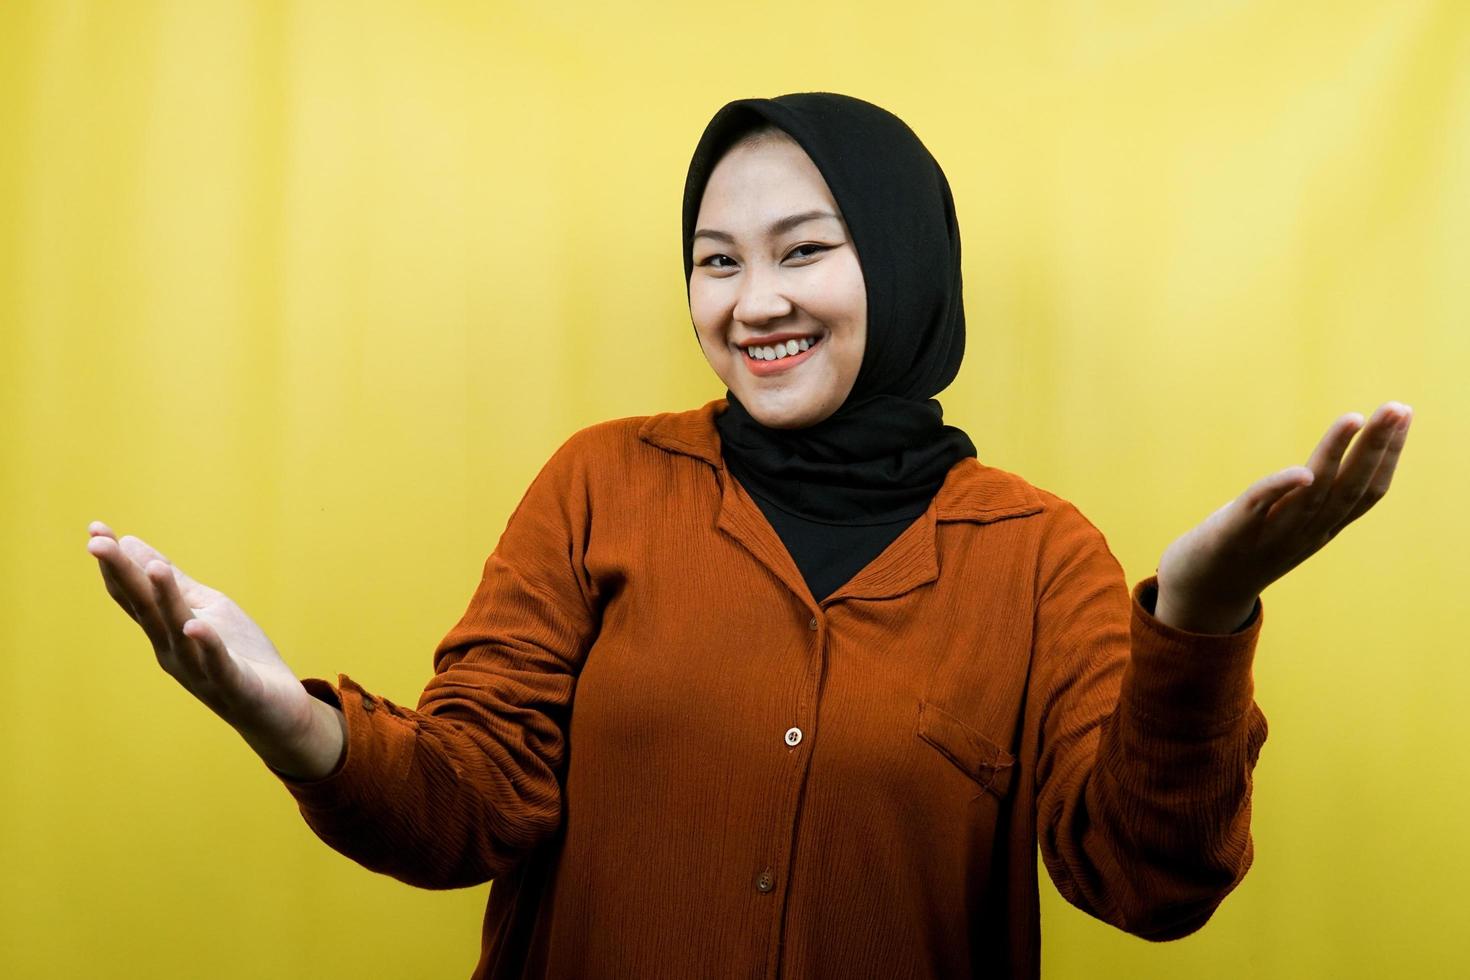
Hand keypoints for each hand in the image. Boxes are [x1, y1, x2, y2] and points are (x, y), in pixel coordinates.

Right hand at [85, 521, 339, 773]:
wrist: (276, 709)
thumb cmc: (240, 656)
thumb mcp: (208, 610)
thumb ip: (175, 584)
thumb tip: (134, 545)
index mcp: (167, 632)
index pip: (135, 595)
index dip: (115, 563)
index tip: (94, 528)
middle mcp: (175, 651)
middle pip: (146, 609)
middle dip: (123, 575)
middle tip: (97, 543)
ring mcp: (202, 670)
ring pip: (178, 631)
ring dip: (166, 599)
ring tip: (152, 567)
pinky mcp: (234, 685)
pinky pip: (217, 663)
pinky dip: (205, 644)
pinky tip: (194, 625)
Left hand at [1154, 401, 1412, 632]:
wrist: (1198, 594)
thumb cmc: (1243, 548)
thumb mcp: (1286, 523)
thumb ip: (1308, 501)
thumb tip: (1324, 465)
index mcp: (1319, 528)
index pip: (1365, 492)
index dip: (1388, 455)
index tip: (1404, 414)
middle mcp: (1303, 534)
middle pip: (1348, 489)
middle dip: (1375, 447)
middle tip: (1398, 407)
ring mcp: (1268, 537)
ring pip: (1311, 495)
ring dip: (1334, 454)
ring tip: (1354, 418)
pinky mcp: (1229, 536)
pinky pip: (1257, 509)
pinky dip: (1280, 489)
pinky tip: (1301, 470)